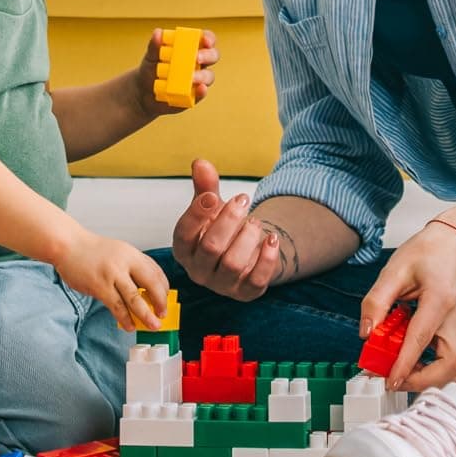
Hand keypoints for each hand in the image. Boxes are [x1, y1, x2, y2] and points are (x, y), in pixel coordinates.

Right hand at [54, 230, 174, 332]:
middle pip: (151, 284)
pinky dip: (125, 318)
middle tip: (162, 314)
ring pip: (135, 298)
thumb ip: (132, 267)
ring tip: (153, 325)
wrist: (68, 245)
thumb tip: (146, 291)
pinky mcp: (99, 286)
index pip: (156, 272)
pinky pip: (117, 306)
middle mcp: (124, 262)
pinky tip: (130, 325)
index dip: (164, 288)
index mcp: (131, 253)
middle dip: (160, 301)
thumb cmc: (91, 251)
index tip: (166, 300)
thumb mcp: (118, 252)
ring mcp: (112, 274)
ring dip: (146, 315)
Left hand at [131, 26, 217, 118]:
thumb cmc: (150, 69)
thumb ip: (154, 45)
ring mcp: (197, 80)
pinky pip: (201, 94)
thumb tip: (158, 33)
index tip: (206, 41)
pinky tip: (199, 89)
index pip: (206, 39)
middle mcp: (197, 63)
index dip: (209, 38)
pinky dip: (202, 92)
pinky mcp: (194, 95)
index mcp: (190, 48)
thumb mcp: (150, 56)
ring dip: (203, 76)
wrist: (143, 91)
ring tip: (192, 77)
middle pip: (213, 56)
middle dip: (208, 55)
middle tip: (197, 58)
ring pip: (209, 76)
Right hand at [171, 158, 281, 300]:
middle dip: (229, 220)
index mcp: (184, 249)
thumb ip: (205, 187)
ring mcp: (222, 285)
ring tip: (255, 221)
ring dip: (248, 237)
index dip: (198, 213)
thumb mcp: (211, 207)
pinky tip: (272, 238)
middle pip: (211, 248)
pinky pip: (257, 280)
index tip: (213, 196)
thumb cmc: (219, 228)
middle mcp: (198, 270)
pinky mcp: (245, 293)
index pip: (183, 233)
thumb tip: (200, 163)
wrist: (242, 253)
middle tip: (242, 200)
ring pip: (234, 263)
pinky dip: (267, 258)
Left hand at [359, 221, 455, 390]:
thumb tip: (366, 332)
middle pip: (450, 365)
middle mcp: (455, 319)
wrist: (455, 246)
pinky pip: (452, 361)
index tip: (389, 380)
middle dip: (422, 380)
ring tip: (401, 371)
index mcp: (439, 300)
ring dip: (430, 378)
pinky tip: (412, 360)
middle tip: (393, 379)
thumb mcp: (394, 269)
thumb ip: (377, 300)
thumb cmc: (428, 253)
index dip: (404, 364)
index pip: (421, 339)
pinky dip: (434, 370)